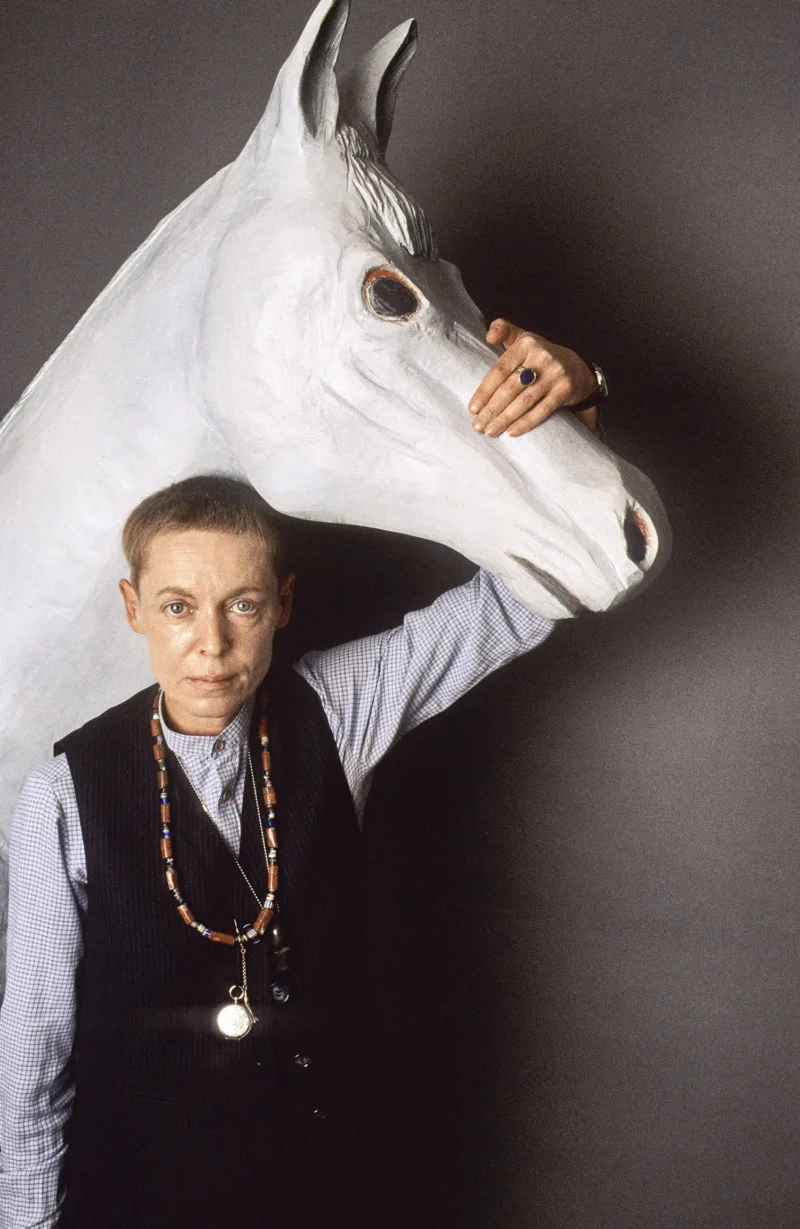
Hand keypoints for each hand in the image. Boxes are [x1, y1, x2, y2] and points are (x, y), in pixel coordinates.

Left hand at [468, 319, 598, 436]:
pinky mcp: (565, 389)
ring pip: (525, 400)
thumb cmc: (539, 356)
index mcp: (526, 343)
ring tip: (490, 432)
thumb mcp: (523, 338)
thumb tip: (489, 336)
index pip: (500, 370)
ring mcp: (555, 373)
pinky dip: (527, 422)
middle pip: (510, 388)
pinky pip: (543, 409)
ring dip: (505, 419)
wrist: (576, 368)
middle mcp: (542, 356)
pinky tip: (512, 432)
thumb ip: (503, 331)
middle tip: (478, 426)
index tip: (473, 408)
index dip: (485, 390)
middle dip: (492, 409)